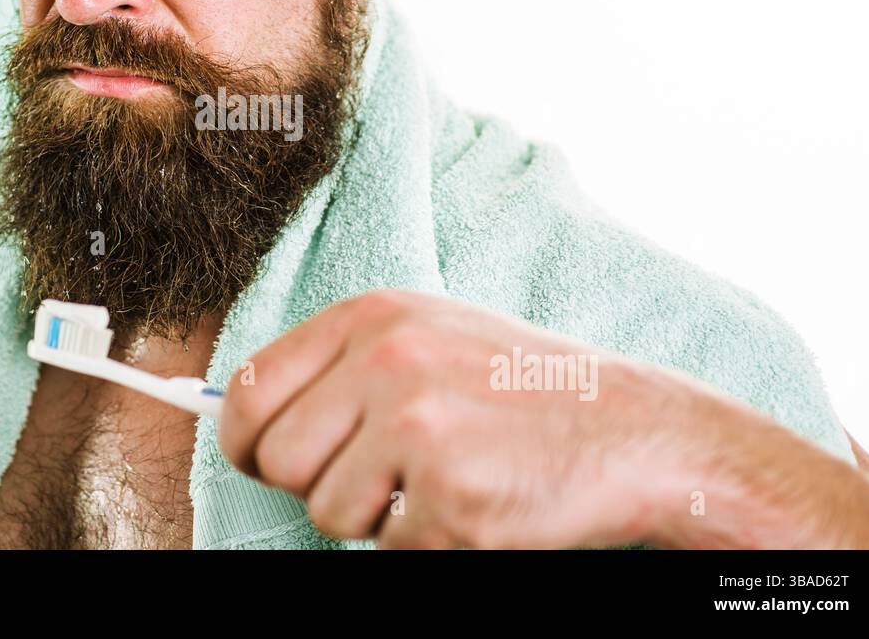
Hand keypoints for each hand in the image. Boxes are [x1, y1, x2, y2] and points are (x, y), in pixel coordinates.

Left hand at [217, 288, 708, 547]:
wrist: (631, 429)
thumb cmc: (512, 388)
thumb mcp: (422, 339)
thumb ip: (336, 369)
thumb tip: (236, 418)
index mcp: (372, 317)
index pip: (250, 387)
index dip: (242, 437)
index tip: (259, 457)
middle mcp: (387, 361)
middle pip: (276, 459)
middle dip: (311, 485)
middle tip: (372, 479)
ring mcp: (419, 429)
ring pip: (326, 514)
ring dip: (373, 519)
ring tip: (438, 480)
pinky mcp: (451, 499)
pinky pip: (390, 552)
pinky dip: (426, 544)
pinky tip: (475, 502)